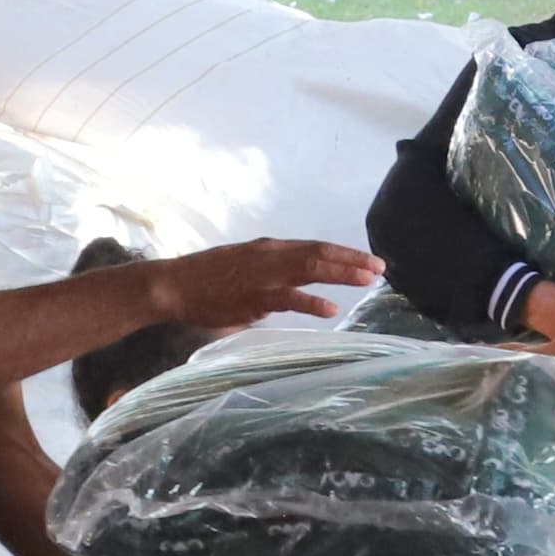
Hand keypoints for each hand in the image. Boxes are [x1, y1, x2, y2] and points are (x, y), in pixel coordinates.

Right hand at [146, 239, 380, 333]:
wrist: (173, 285)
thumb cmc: (204, 280)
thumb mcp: (243, 267)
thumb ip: (270, 276)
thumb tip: (291, 290)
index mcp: (270, 248)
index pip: (315, 247)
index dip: (344, 253)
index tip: (369, 260)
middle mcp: (270, 255)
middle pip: (320, 254)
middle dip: (352, 260)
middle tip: (380, 267)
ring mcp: (263, 275)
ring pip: (311, 269)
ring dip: (342, 274)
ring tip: (368, 280)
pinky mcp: (253, 297)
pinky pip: (288, 298)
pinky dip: (311, 302)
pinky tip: (331, 308)